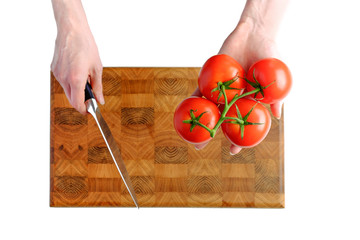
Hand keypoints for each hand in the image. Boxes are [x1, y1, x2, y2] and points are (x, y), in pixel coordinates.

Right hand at [51, 0, 103, 114]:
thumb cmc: (86, 46)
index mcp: (76, 79)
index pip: (77, 103)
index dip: (84, 109)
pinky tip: (77, 71)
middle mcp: (64, 78)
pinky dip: (70, 81)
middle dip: (81, 100)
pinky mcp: (54, 68)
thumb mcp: (97, 68)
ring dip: (76, 90)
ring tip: (85, 78)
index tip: (90, 110)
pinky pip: (62, 81)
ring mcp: (57, 73)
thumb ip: (98, 87)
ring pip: (67, 90)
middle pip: (71, 98)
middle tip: (91, 97)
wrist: (72, 30)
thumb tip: (100, 100)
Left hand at [194, 0, 288, 153]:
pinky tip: (184, 108)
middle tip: (200, 147)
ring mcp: (220, 88)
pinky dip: (193, 98)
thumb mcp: (276, 75)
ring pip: (207, 107)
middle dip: (210, 133)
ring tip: (187, 133)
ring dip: (197, 120)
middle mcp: (232, 97)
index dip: (237, 137)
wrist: (256, 33)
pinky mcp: (211, 76)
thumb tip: (277, 116)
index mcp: (247, 101)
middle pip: (220, 119)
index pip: (240, 123)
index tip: (234, 151)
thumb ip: (276, 95)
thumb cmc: (269, 53)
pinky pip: (200, 89)